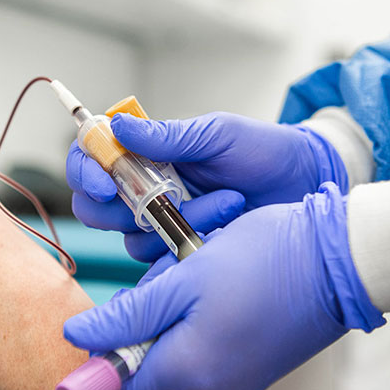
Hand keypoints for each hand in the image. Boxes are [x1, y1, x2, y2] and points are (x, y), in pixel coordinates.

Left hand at [63, 182, 383, 389]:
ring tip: (197, 278)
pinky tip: (218, 292)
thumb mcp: (185, 276)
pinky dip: (198, 330)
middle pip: (146, 373)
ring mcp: (237, 389)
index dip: (100, 358)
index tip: (101, 323)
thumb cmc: (264, 259)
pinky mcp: (252, 377)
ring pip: (175, 362)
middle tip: (165, 279)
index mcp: (191, 371)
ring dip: (171, 324)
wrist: (338, 260)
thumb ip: (129, 316)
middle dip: (142, 328)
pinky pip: (204, 361)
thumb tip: (78, 338)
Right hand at [67, 112, 348, 261]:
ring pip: (132, 238)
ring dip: (177, 220)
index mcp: (146, 152)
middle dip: (117, 209)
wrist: (304, 183)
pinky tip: (227, 223)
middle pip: (94, 208)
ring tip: (228, 200)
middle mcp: (145, 189)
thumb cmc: (262, 151)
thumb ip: (168, 136)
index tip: (105, 182)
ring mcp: (162, 224)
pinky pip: (162, 261)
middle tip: (160, 200)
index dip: (85, 170)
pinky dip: (192, 241)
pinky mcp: (180, 253)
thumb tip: (118, 128)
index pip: (91, 158)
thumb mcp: (216, 135)